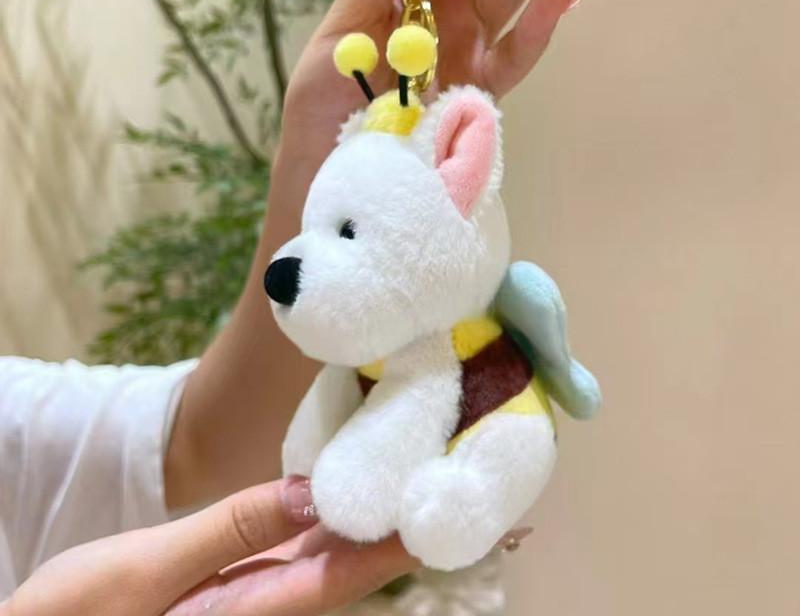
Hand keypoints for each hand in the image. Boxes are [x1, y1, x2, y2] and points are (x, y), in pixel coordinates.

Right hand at [5, 478, 414, 615]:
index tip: (448, 514)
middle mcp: (263, 607)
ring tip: (411, 475)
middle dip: (400, 529)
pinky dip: (326, 516)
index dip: (402, 545)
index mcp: (250, 613)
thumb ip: (233, 531)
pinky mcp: (234, 580)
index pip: (346, 575)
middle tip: (446, 483)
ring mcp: (250, 594)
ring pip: (327, 554)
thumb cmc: (80, 615)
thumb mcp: (149, 571)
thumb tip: (313, 492)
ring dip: (370, 519)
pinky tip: (343, 490)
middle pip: (349, 566)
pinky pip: (295, 546)